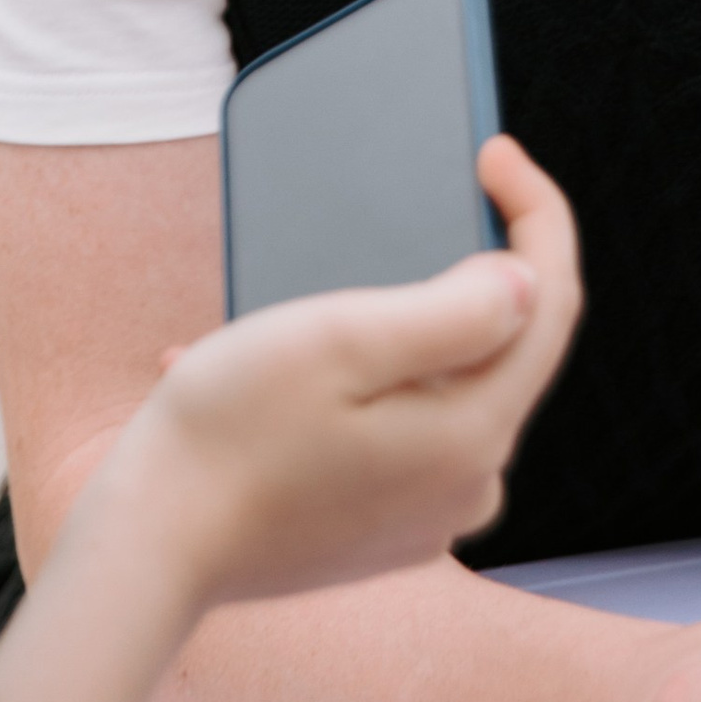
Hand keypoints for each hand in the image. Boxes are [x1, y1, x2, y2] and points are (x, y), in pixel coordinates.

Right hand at [110, 137, 580, 610]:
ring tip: (313, 291)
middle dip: (472, 265)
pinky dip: (360, 384)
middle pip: (507, 345)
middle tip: (430, 192)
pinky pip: (401, 429)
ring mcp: (426, 515)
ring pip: (449, 385)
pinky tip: (281, 367)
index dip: (537, 213)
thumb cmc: (230, 434)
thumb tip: (525, 281)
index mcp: (473, 435)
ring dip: (398, 327)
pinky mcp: (383, 529)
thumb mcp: (340, 341)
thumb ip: (453, 311)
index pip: (551, 303)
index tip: (496, 151)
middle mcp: (468, 485)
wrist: (149, 550)